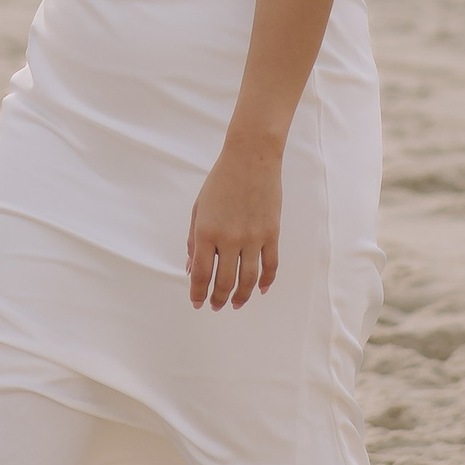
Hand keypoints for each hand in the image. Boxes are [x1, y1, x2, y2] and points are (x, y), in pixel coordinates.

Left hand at [186, 140, 281, 309]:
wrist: (251, 159)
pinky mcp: (272, 234)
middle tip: (216, 306)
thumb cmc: (220, 182)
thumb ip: (194, 241)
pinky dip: (266, 281)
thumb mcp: (198, 209)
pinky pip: (270, 265)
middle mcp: (229, 238)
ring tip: (235, 304)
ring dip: (242, 296)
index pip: (201, 274)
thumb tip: (192, 269)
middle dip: (218, 299)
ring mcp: (253, 238)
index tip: (197, 303)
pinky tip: (260, 290)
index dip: (198, 293)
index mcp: (206, 232)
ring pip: (249, 280)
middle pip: (224, 282)